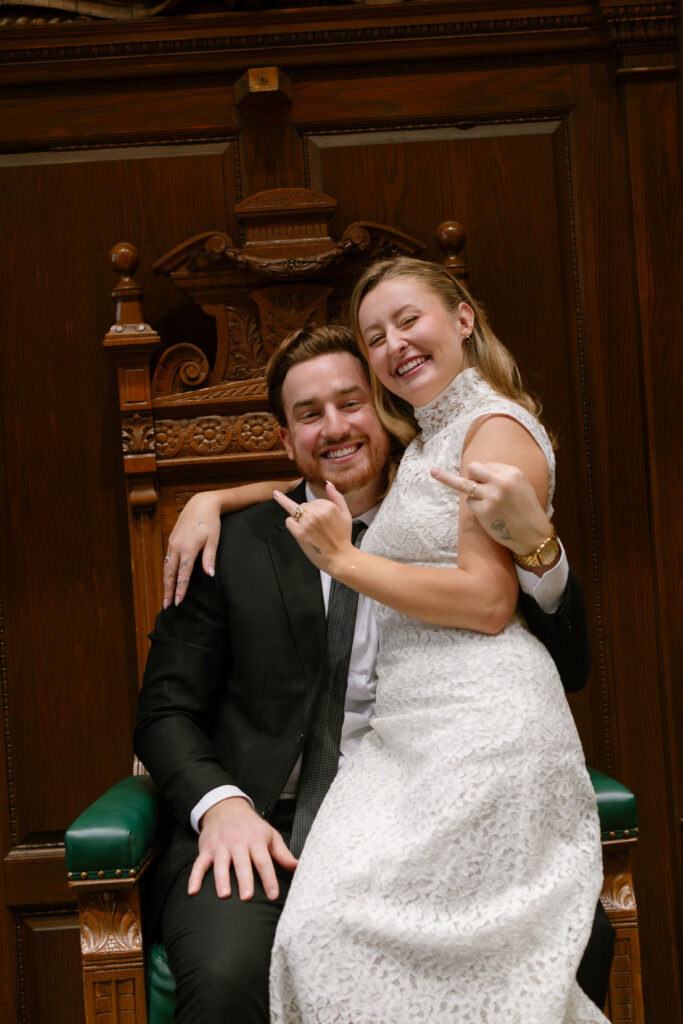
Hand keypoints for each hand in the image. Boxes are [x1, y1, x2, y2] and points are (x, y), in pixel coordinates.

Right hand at [163, 491, 222, 607]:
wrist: (201, 504)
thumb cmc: (211, 522)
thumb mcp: (214, 539)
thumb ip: (209, 558)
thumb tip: (209, 575)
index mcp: (188, 548)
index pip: (183, 574)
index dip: (180, 589)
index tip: (178, 602)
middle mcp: (176, 547)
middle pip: (170, 573)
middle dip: (168, 590)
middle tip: (166, 606)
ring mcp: (172, 543)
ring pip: (167, 567)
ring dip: (166, 583)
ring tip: (166, 597)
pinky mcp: (171, 541)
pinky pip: (167, 560)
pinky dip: (167, 572)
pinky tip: (168, 579)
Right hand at [188, 797, 297, 900]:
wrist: (227, 807)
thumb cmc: (251, 826)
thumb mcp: (270, 835)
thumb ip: (283, 854)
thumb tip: (297, 867)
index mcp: (256, 840)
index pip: (264, 861)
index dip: (269, 878)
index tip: (273, 894)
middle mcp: (238, 843)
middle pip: (242, 863)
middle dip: (245, 879)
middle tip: (247, 897)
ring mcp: (221, 846)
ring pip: (221, 864)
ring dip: (221, 879)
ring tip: (224, 895)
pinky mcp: (207, 849)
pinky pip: (199, 864)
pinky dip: (194, 877)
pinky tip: (193, 891)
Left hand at [273, 483, 353, 574]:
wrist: (340, 558)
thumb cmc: (343, 538)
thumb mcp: (346, 514)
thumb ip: (337, 497)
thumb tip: (329, 484)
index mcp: (328, 506)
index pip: (314, 501)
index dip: (316, 511)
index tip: (321, 521)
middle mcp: (317, 513)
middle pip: (303, 506)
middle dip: (307, 515)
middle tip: (316, 528)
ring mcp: (307, 522)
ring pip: (295, 512)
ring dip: (299, 520)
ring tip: (309, 531)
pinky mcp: (299, 533)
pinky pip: (289, 521)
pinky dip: (292, 526)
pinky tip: (301, 532)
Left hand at [430, 461, 553, 556]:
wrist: (533, 534)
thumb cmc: (525, 510)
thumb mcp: (521, 485)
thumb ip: (502, 475)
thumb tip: (477, 472)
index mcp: (513, 473)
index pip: (487, 465)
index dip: (486, 475)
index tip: (491, 483)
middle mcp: (502, 482)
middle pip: (473, 468)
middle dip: (472, 476)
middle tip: (477, 487)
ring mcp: (492, 496)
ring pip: (467, 485)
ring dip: (472, 493)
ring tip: (479, 499)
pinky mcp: (484, 510)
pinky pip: (469, 502)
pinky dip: (475, 507)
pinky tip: (487, 513)